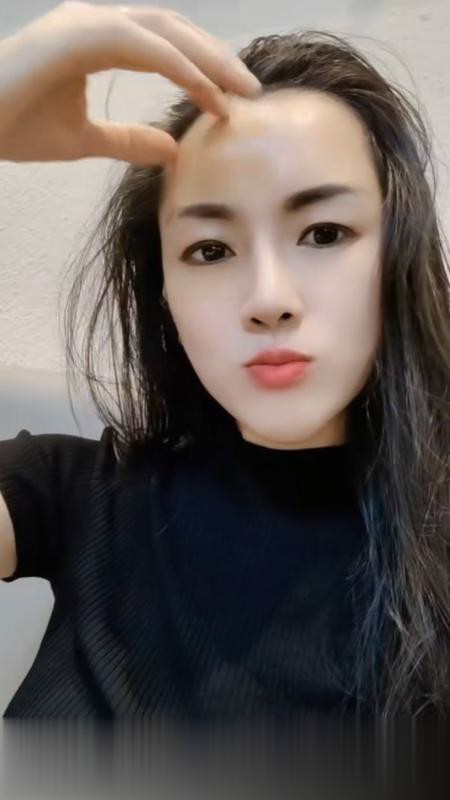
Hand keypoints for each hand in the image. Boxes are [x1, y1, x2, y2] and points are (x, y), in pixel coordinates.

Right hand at [0, 2, 260, 164]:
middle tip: (250, 91)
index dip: (201, 71)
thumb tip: (171, 149)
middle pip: (173, 33)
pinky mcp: (79, 35)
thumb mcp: (85, 139)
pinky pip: (142, 45)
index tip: (229, 103)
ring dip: (207, 59)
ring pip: (164, 33)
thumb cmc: (14, 125)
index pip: (165, 49)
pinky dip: (177, 65)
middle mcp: (97, 23)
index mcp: (99, 40)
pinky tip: (204, 89)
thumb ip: (127, 140)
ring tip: (239, 90)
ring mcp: (87, 23)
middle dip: (216, 60)